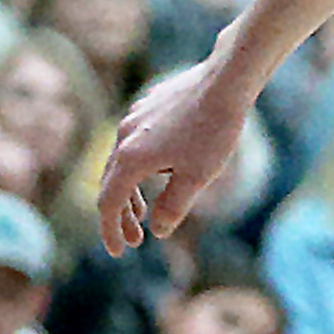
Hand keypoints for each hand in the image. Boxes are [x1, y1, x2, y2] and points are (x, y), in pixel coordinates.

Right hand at [100, 57, 257, 252]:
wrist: (224, 82)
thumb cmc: (213, 131)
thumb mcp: (197, 177)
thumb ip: (173, 207)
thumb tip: (157, 230)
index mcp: (130, 158)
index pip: (109, 203)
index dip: (110, 230)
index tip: (117, 252)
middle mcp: (123, 137)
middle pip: (111, 184)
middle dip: (121, 216)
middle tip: (135, 240)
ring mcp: (133, 119)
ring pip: (122, 162)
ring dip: (131, 192)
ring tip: (144, 212)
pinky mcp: (147, 108)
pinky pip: (135, 144)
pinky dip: (140, 168)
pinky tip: (161, 171)